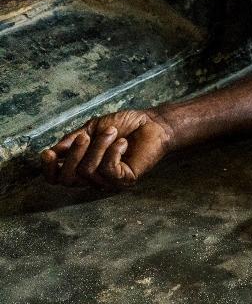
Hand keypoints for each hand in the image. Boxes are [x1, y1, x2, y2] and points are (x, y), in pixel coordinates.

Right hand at [41, 108, 173, 188]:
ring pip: (88, 171)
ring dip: (99, 147)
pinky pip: (108, 170)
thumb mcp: (91, 129)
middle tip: (87, 136)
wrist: (151, 123)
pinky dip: (113, 152)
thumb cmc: (123, 125)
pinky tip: (123, 143)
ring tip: (112, 133)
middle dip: (74, 154)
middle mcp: (94, 177)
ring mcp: (109, 181)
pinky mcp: (125, 180)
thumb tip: (51, 152)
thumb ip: (72, 141)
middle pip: (67, 179)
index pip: (57, 179)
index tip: (48, 153)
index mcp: (82, 166)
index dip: (48, 170)